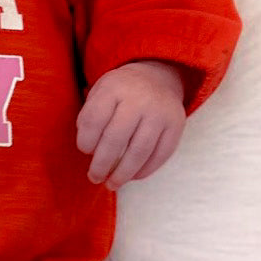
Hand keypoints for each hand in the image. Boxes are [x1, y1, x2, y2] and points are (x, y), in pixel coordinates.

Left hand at [75, 61, 186, 187]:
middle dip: (101, 164)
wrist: (157, 76)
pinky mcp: (176, 124)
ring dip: (123, 173)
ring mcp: (160, 112)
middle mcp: (139, 98)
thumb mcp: (100, 92)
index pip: (94, 120)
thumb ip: (90, 117)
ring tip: (112, 184)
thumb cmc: (121, 92)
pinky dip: (145, 170)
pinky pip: (161, 154)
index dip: (85, 141)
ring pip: (140, 151)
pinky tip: (133, 176)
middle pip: (116, 139)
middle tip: (94, 177)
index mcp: (114, 87)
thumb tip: (90, 151)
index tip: (84, 150)